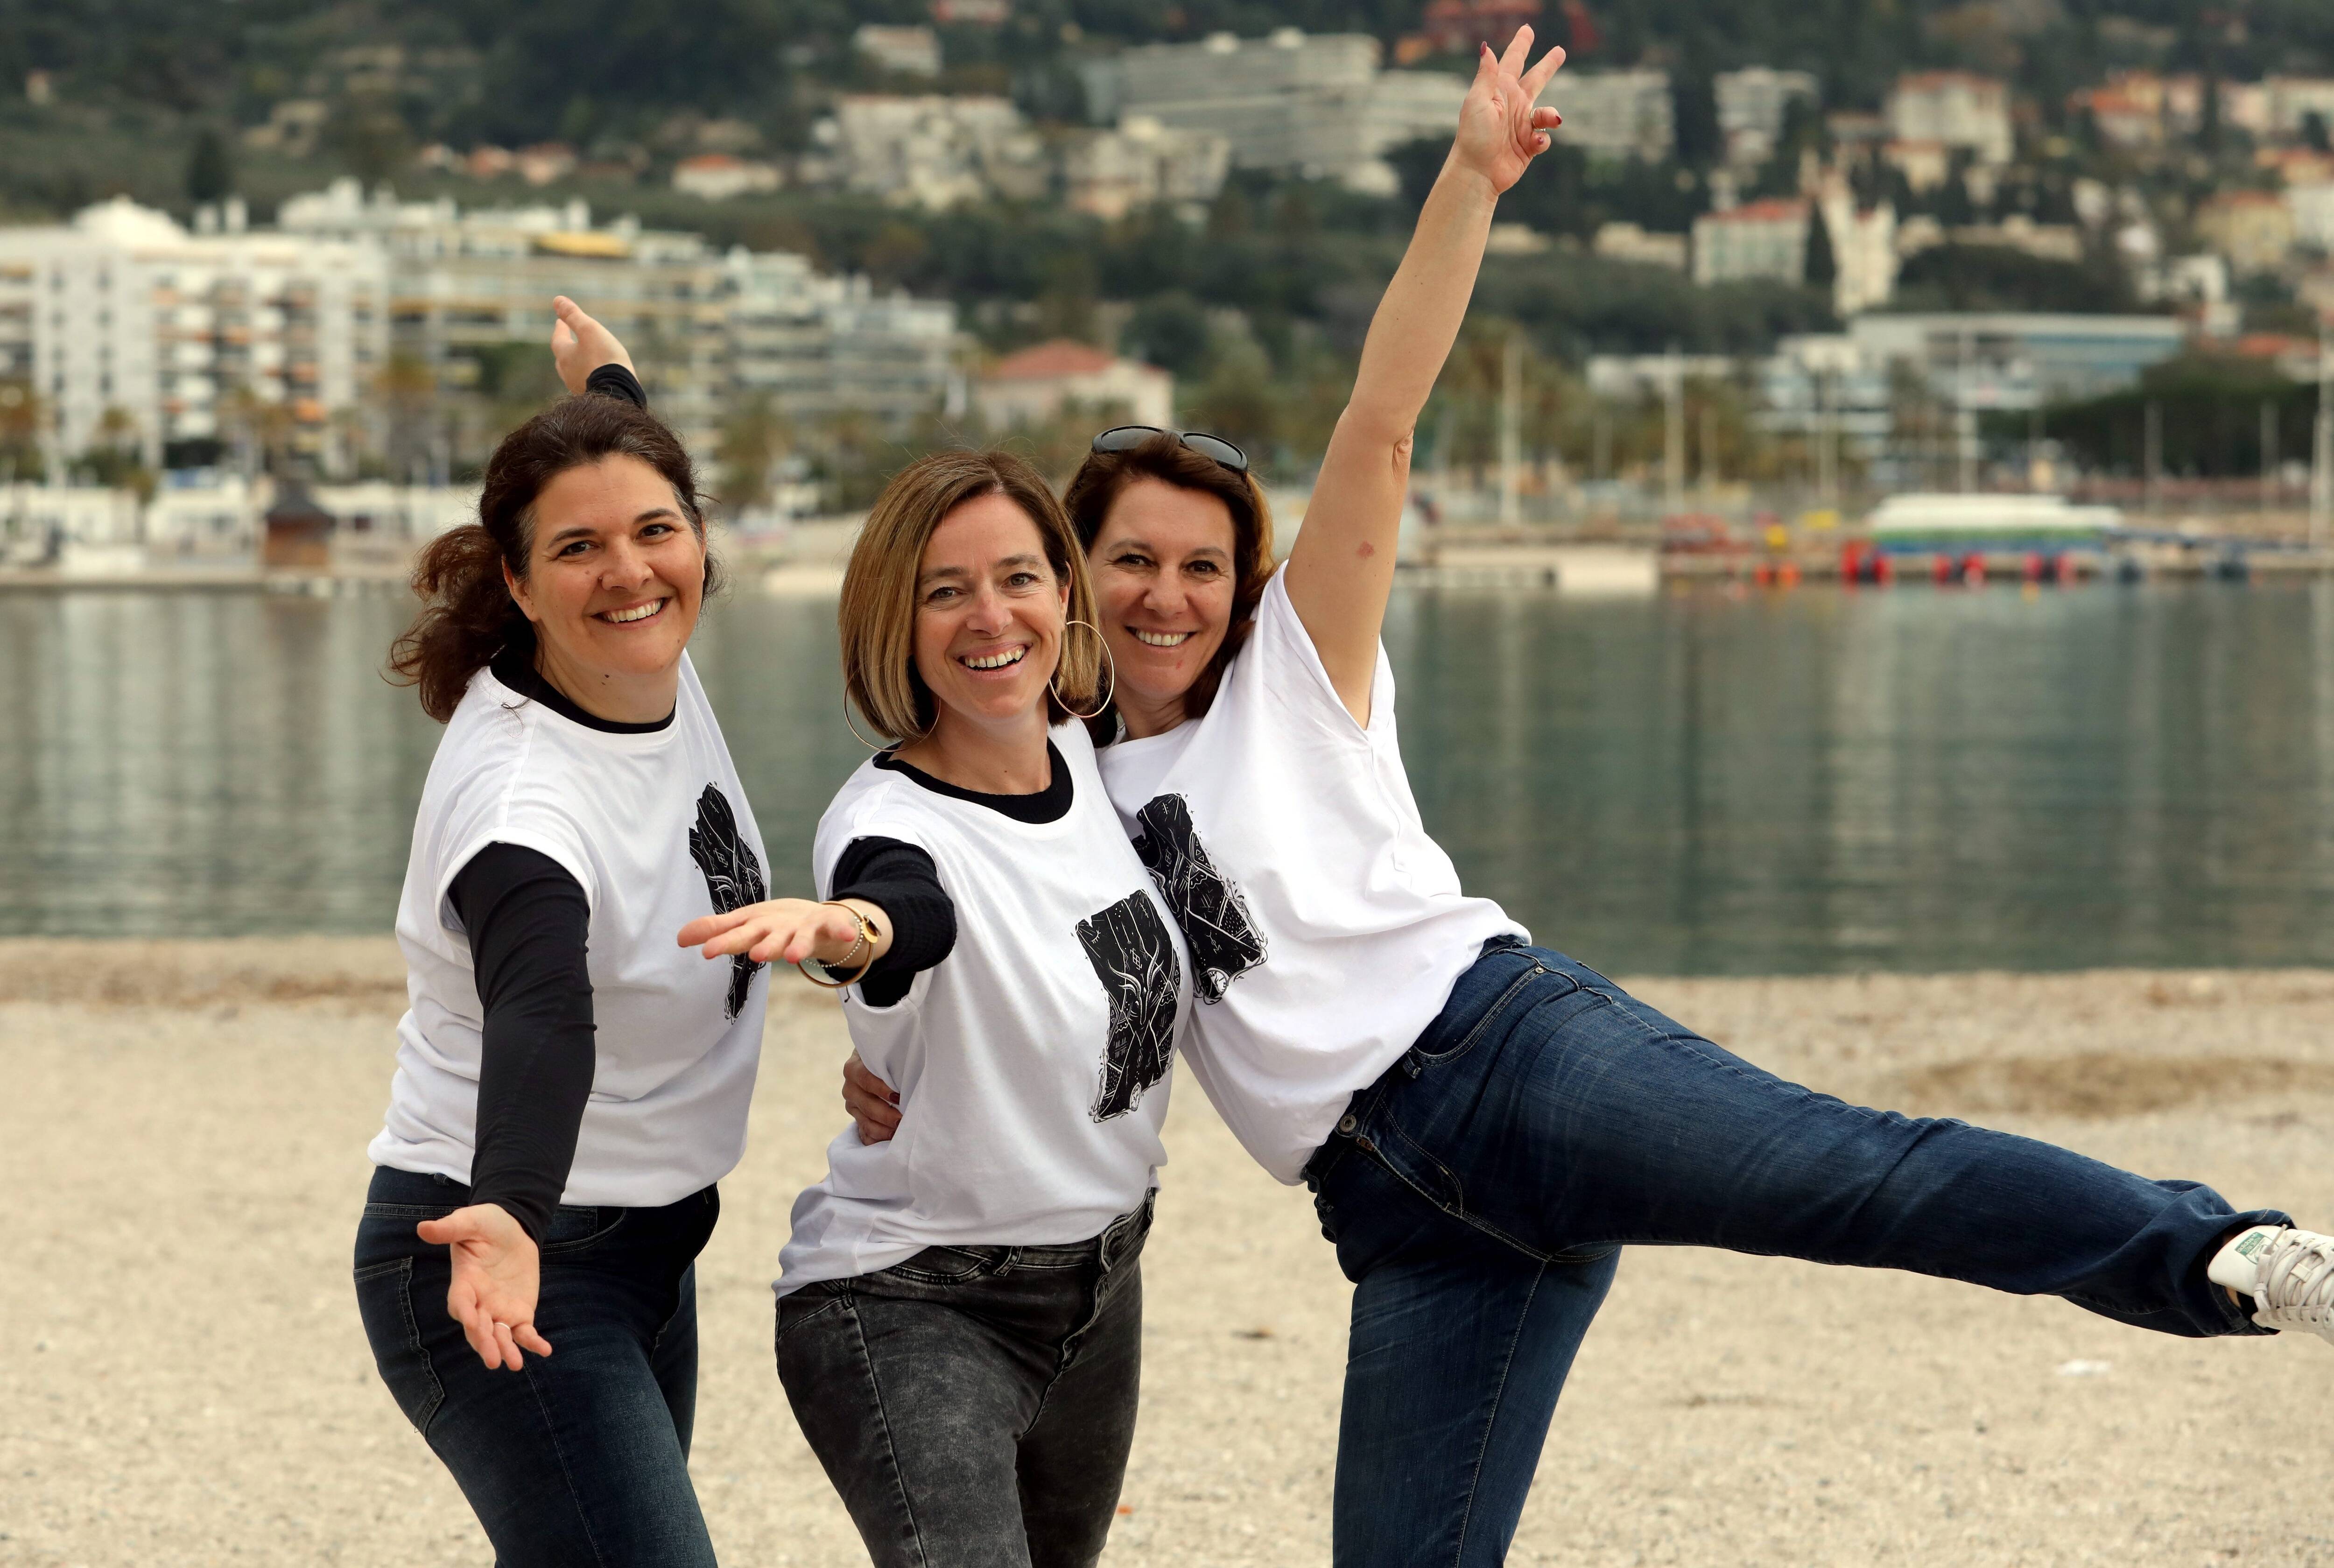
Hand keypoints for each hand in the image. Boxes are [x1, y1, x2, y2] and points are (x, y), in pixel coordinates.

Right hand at [415, 1204, 552, 1370]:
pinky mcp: (519, 1312)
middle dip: (484, 1343)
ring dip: (506, 1350)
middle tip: (492, 1360)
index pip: (460, 1302)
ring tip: (515, 1364)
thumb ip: (450, 1228)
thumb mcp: (470, 1221)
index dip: (464, 1312)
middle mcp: (478, 1303)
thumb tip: (422, 1227)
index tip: (469, 1320)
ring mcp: (498, 1310)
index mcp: (464, 1283)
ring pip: (500, 1336)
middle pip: (478, 1328)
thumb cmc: (485, 1224)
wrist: (512, 1228)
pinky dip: (533, 1341)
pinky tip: (545, 1350)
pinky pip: (524, 1332)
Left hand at [549, 295, 634, 394]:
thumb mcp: (589, 330)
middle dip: (565, 347)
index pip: (558, 339)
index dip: (560, 328)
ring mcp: (579, 388)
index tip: (560, 320)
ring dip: (576, 363)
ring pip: (573, 372)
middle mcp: (568, 374)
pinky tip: (595, 376)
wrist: (618, 394)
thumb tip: (557, 299)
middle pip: (562, 358)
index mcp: (565, 356)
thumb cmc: (603, 359)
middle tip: (567, 339)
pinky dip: (587, 375)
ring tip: (582, 358)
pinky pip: (586, 382)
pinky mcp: (592, 398)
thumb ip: (573, 315)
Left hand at [679, 898, 867, 967]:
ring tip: (794, 957)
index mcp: (757, 927)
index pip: (737, 935)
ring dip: (799, 944)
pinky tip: (845, 935)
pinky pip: (834, 927)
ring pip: (801, 935)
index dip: (723, 942)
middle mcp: (779, 926)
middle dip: (762, 944)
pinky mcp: (827, 924)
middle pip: (769, 935)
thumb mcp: (747, 925)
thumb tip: (679, 938)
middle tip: (755, 954)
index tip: (706, 951)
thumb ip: (717, 932)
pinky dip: (841, 928)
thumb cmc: (776, 923)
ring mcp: (804, 925)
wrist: (818, 915)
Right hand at [842, 1051, 901, 1143]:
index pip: (865, 1079)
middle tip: (902, 1120)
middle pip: (866, 1105)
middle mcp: (850, 1087)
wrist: (876, 1064)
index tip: (898, 1097)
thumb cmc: (888, 1056)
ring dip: (884, 1130)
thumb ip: (893, 1060)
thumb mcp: (888, 1053)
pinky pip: (865, 1133)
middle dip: (886, 1115)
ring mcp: (852, 1104)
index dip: (881, 1089)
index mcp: (854, 1068)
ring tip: (899, 1132)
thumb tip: (910, 1066)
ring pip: (866, 1122)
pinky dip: (878, 1139)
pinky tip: (890, 1141)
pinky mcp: (857, 1118)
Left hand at [1450, 26, 1565, 195]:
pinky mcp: (1528, 145)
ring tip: (1551, 119)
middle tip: (1560, 51)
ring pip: (1546, 112)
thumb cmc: (1474, 135)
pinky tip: (1533, 144)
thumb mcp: (1478, 101)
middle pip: (1536, 79)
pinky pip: (1544, 138)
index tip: (1527, 29)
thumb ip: (1487, 75)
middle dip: (1548, 65)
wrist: (1477, 171)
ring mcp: (1522, 126)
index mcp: (1501, 91)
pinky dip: (1542, 139)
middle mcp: (1513, 105)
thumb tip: (1487, 47)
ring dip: (1550, 114)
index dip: (1521, 45)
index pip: (1513, 61)